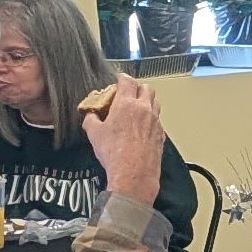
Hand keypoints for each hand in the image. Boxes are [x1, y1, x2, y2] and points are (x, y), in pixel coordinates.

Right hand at [86, 75, 163, 204]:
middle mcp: (144, 109)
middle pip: (146, 88)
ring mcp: (155, 122)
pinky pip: (158, 120)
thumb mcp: (94, 134)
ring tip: (136, 109)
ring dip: (147, 101)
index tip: (118, 80)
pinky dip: (151, 118)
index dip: (122, 78)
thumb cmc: (113, 152)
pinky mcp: (161, 134)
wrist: (134, 173)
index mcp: (127, 104)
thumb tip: (90, 115)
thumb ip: (91, 119)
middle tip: (127, 94)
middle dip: (137, 88)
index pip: (128, 81)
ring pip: (155, 103)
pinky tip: (143, 126)